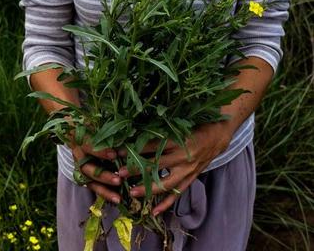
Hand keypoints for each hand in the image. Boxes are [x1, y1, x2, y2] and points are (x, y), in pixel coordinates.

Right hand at [67, 130, 121, 203]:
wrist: (75, 127)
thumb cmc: (93, 123)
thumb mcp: (99, 123)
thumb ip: (110, 129)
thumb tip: (130, 131)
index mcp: (81, 138)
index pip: (88, 146)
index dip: (100, 152)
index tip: (114, 155)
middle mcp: (79, 154)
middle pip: (88, 169)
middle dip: (104, 176)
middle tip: (119, 180)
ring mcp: (80, 166)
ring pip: (90, 181)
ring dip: (104, 189)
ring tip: (118, 198)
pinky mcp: (85, 174)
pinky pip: (94, 186)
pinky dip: (105, 194)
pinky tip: (117, 199)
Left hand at [118, 122, 233, 215]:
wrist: (218, 135)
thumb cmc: (194, 126)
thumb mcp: (178, 125)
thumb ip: (160, 131)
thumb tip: (135, 132)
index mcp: (178, 140)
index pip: (152, 146)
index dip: (135, 149)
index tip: (119, 151)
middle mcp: (182, 157)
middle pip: (156, 165)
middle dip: (137, 170)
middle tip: (121, 173)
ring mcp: (187, 170)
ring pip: (166, 183)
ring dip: (148, 189)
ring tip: (132, 192)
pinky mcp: (191, 178)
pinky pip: (177, 193)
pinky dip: (166, 203)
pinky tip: (154, 211)